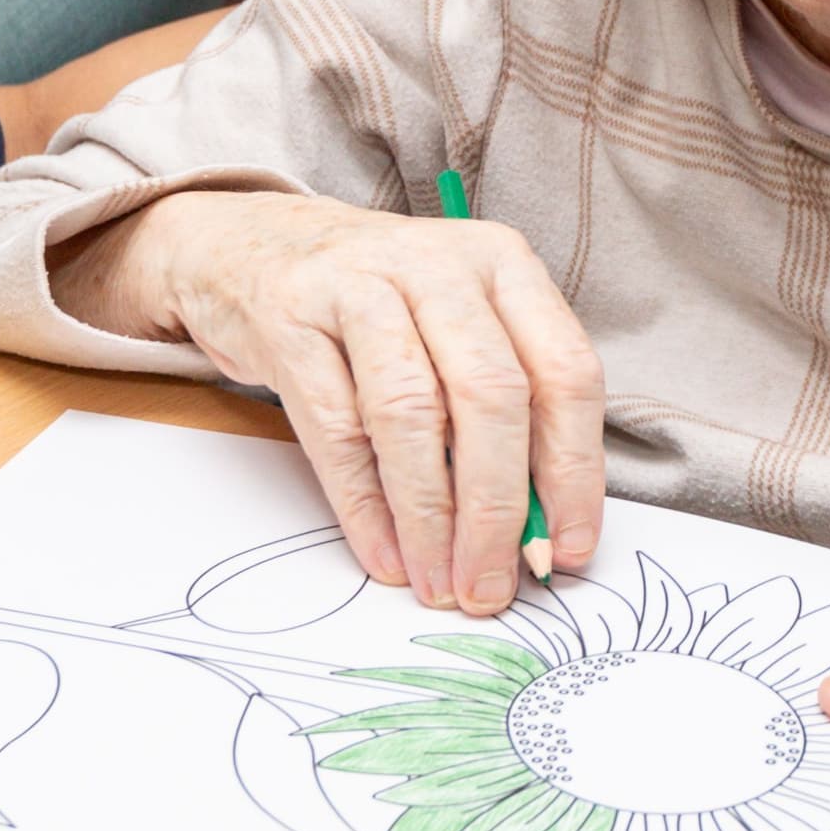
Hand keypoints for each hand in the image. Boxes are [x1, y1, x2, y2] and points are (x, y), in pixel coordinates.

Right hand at [50, 190, 603, 615]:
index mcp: (502, 263)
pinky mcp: (290, 319)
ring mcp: (358, 285)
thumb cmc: (380, 302)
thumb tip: (538, 531)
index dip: (575, 472)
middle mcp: (437, 265)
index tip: (567, 549)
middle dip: (497, 509)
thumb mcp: (457, 325)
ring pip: (411, 414)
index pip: (565, 371)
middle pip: (491, 395)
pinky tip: (385, 554)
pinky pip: (337, 429)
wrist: (254, 244)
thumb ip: (505, 409)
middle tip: (491, 586)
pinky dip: (365, 506)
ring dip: (430, 517)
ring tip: (438, 583)